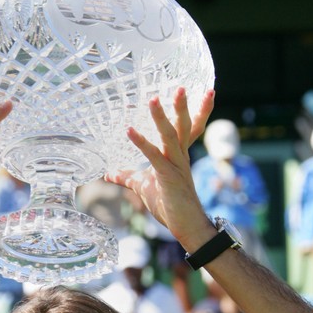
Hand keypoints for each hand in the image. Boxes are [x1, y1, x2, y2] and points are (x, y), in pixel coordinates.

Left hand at [105, 87, 213, 238]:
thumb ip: (128, 177)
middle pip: (184, 126)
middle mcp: (181, 157)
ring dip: (161, 118)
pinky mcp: (168, 177)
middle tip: (181, 86)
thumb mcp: (144, 186)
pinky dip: (141, 143)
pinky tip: (129, 131)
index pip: (190, 128)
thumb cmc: (169, 205)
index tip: (203, 90)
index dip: (197, 110)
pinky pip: (153, 157)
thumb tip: (109, 173)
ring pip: (170, 137)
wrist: (185, 226)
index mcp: (179, 155)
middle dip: (183, 106)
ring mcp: (176, 166)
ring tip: (153, 99)